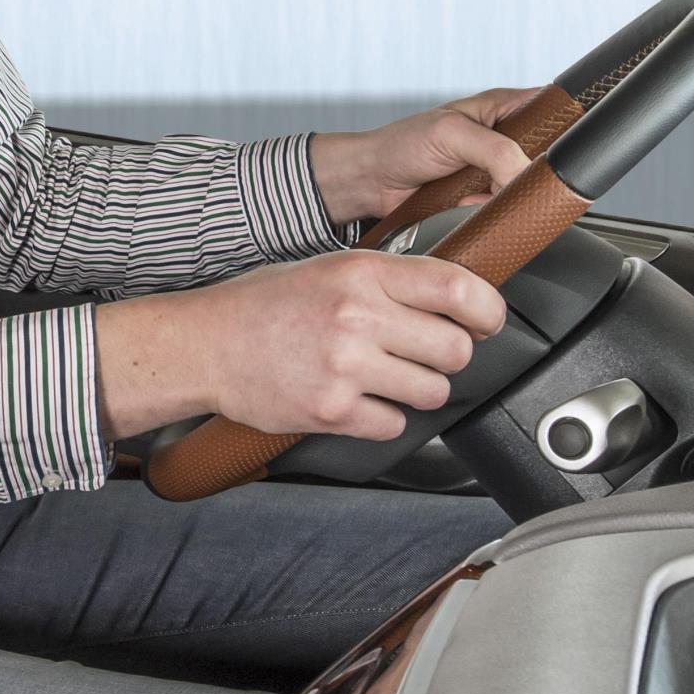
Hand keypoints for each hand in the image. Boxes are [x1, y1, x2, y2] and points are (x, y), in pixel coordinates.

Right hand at [185, 250, 508, 441]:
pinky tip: (357, 401)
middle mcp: (357, 316)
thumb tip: (453, 300)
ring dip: (418, 390)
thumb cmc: (265, 305)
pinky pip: (394, 425)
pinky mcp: (332, 410)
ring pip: (432, 391)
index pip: (457, 288)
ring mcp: (345, 366)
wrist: (205, 344)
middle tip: (422, 355)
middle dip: (447, 357)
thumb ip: (388, 280)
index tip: (487, 321)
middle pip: (455, 349)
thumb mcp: (329, 268)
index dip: (487, 310)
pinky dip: (382, 418)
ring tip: (385, 379)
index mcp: (361, 273)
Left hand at [310, 87, 543, 230]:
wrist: (371, 184)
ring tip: (474, 193)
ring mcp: (495, 172)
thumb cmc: (401, 145)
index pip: (554, 115)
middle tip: (504, 181)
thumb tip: (523, 176)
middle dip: (529, 177)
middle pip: (546, 161)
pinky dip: (488, 215)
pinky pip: (503, 213)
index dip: (561, 135)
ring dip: (504, 200)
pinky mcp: (484, 200)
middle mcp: (505, 139)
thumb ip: (495, 152)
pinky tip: (465, 207)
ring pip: (526, 192)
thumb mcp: (452, 134)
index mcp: (504, 108)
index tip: (549, 156)